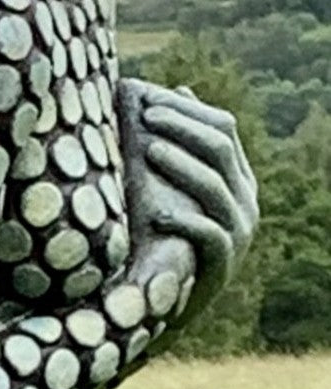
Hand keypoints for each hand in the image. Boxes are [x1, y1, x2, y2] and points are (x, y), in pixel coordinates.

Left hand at [117, 78, 258, 327]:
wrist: (165, 300)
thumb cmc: (163, 231)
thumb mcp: (175, 182)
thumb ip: (182, 141)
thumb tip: (181, 88)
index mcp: (235, 176)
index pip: (223, 128)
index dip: (187, 111)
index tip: (147, 101)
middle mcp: (244, 201)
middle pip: (221, 150)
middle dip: (182, 129)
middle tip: (145, 117)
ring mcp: (237, 233)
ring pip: (216, 188)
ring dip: (180, 165)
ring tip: (148, 150)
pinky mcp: (223, 267)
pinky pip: (210, 236)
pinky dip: (184, 220)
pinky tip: (155, 212)